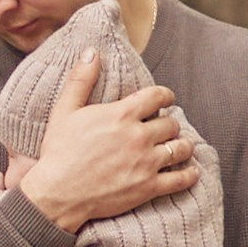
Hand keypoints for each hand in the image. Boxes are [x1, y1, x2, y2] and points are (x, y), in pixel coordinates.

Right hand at [19, 54, 194, 230]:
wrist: (57, 194)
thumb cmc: (58, 153)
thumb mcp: (64, 111)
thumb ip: (80, 80)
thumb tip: (91, 52)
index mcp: (122, 114)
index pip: (157, 96)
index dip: (165, 96)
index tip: (166, 99)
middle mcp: (139, 136)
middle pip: (171, 124)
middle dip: (169, 124)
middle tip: (165, 128)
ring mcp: (146, 163)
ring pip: (179, 148)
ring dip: (182, 146)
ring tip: (179, 147)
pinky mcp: (148, 187)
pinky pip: (179, 179)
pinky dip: (188, 175)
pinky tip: (190, 172)